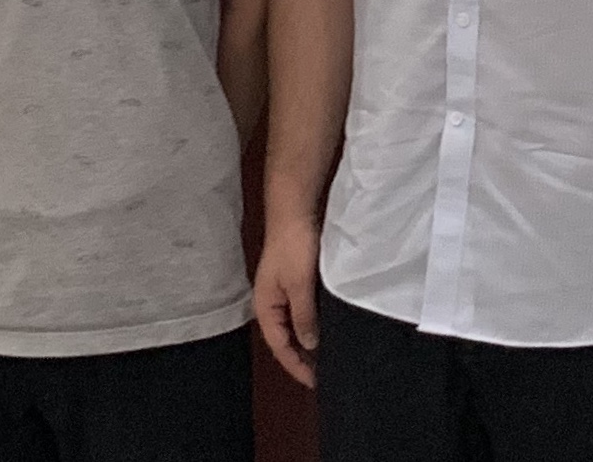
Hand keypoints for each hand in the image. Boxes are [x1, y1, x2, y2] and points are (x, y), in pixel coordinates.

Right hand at [254, 213, 321, 387]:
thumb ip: (304, 316)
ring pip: (293, 326)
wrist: (294, 210)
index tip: (316, 382)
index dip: (296, 365)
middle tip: (325, 374)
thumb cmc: (292, 246)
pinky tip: (326, 329)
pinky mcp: (293, 282)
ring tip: (328, 357)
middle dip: (301, 358)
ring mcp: (281, 292)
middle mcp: (270, 303)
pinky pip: (300, 312)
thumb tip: (310, 344)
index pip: (279, 346)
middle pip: (284, 339)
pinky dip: (311, 325)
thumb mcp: (300, 285)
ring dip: (307, 342)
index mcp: (265, 306)